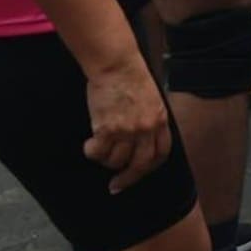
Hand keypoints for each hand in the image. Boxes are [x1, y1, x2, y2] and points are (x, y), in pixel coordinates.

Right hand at [81, 53, 172, 193]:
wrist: (117, 65)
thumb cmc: (132, 78)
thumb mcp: (152, 100)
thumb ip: (150, 120)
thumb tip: (143, 140)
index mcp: (160, 121)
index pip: (161, 153)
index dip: (149, 167)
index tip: (139, 173)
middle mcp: (146, 129)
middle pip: (140, 164)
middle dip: (128, 178)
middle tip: (116, 185)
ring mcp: (127, 130)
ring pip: (116, 160)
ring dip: (106, 160)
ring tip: (100, 150)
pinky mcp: (107, 129)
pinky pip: (98, 152)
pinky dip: (92, 152)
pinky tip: (90, 145)